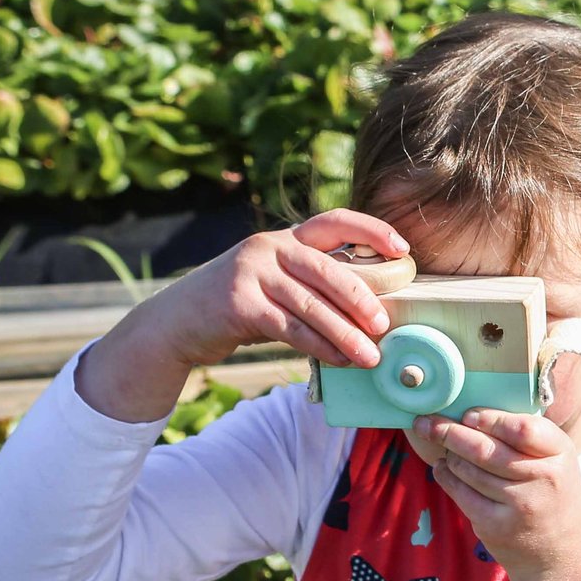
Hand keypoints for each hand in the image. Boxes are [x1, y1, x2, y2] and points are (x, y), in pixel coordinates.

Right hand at [76, 210, 405, 423]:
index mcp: (285, 237)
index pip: (334, 220)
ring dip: (345, 334)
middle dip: (362, 298)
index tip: (403, 250)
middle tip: (385, 324)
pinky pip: (290, 327)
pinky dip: (319, 346)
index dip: (372, 230)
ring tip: (370, 356)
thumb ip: (313, 287)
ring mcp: (250, 272)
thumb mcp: (275, 284)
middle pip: (327, 269)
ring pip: (311, 304)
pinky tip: (338, 360)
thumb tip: (371, 312)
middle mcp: (268, 247)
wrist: (177, 323)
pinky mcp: (238, 303)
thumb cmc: (240, 306)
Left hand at [414, 407, 580, 580]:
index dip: (490, 419)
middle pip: (486, 449)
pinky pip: (460, 493)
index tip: (469, 415)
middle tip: (427, 422)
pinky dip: (446, 476)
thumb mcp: (556, 461)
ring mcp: (519, 505)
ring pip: (468, 470)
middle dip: (450, 432)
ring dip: (449, 454)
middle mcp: (542, 479)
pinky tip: (444, 468)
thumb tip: (472, 413)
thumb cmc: (553, 495)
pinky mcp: (496, 525)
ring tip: (442, 446)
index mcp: (560, 454)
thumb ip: (527, 438)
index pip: (523, 429)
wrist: (561, 551)